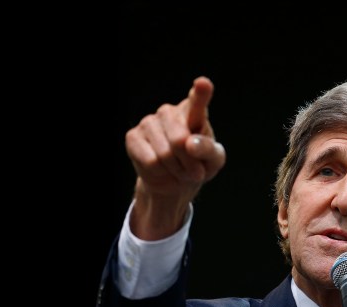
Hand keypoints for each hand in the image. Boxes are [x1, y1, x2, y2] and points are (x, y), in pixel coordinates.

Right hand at [125, 76, 225, 238]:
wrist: (175, 181)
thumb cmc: (199, 165)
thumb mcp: (214, 161)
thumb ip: (208, 150)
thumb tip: (190, 144)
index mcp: (194, 111)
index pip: (197, 99)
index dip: (200, 92)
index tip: (203, 83)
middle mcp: (169, 112)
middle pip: (180, 140)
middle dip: (189, 163)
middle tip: (194, 171)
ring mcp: (149, 122)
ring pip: (165, 154)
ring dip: (176, 169)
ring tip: (178, 168)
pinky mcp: (133, 137)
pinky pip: (151, 161)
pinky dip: (160, 172)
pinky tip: (161, 168)